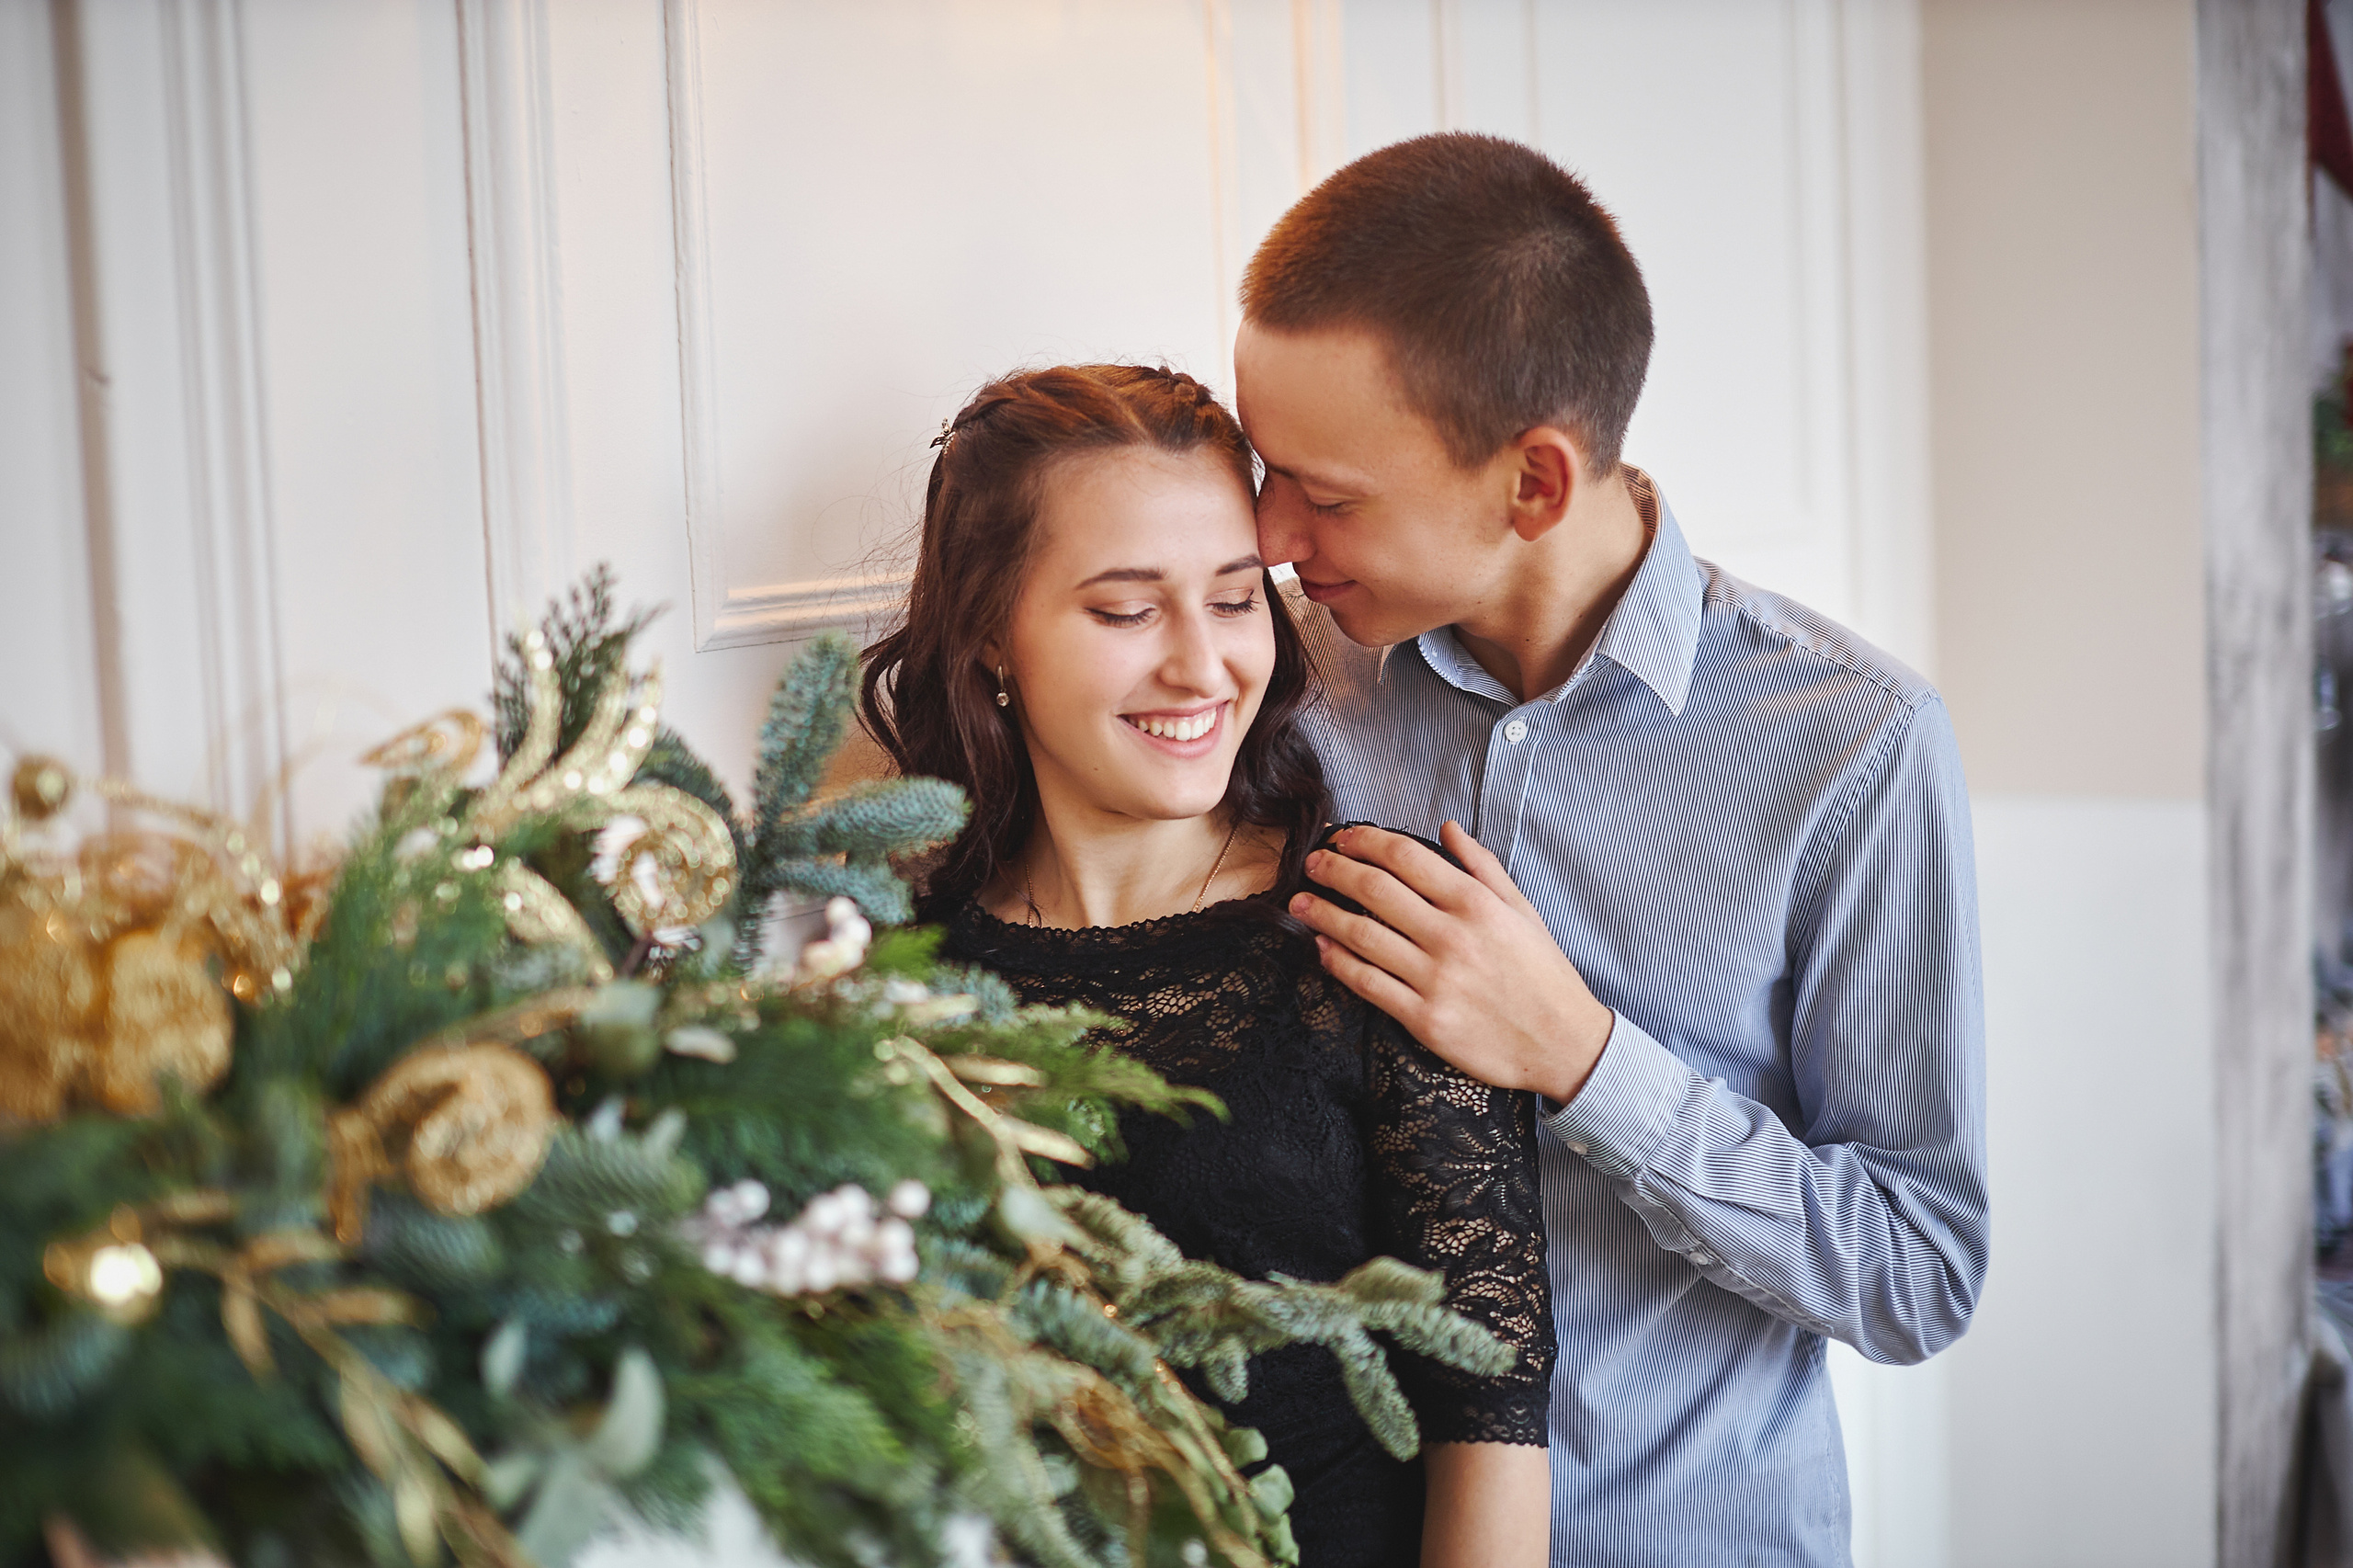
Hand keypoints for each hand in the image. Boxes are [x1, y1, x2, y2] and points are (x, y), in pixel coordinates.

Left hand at [1290, 822, 1613, 1104]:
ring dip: (1323, 913)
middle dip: (1335, 870)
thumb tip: (1447, 827)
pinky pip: (1368, 984)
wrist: (1563, 1042)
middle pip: (1375, 890)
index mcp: (1475, 903)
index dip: (1364, 841)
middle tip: (1312, 863)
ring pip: (1362, 936)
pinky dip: (1338, 962)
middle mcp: (1452, 936)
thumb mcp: (1522, 910)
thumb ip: (1482, 866)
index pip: (1405, 857)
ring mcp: (1436, 979)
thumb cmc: (1543, 974)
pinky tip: (1322, 947)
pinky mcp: (1425, 1019)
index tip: (1342, 838)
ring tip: (1300, 901)